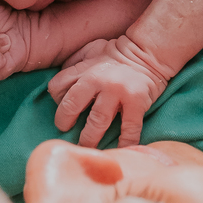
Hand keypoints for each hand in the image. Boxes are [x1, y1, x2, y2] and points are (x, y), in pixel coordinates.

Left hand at [48, 34, 170, 147]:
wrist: (146, 53)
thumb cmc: (114, 54)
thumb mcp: (89, 51)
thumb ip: (73, 65)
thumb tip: (59, 88)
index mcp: (84, 69)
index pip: (57, 87)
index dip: (56, 101)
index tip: (62, 111)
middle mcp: (98, 80)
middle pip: (72, 106)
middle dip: (65, 122)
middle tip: (66, 132)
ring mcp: (118, 92)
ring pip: (97, 122)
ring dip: (89, 139)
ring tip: (87, 147)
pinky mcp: (137, 103)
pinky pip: (129, 129)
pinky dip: (124, 143)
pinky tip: (119, 151)